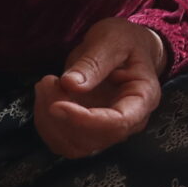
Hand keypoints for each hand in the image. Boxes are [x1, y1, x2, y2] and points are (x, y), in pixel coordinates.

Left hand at [33, 18, 164, 157]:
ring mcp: (106, 128)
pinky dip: (45, 123)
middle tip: (49, 81)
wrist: (125, 47)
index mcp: (142, 99)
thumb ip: (94, 62)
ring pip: (73, 146)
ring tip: (46, 85)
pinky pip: (62, 141)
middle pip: (93, 139)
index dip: (85, 120)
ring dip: (50, 121)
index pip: (118, 123)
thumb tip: (71, 84)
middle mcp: (128, 122)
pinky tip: (46, 96)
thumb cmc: (126, 41)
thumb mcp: (112, 41)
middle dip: (62, 116)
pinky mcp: (87, 129)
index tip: (57, 105)